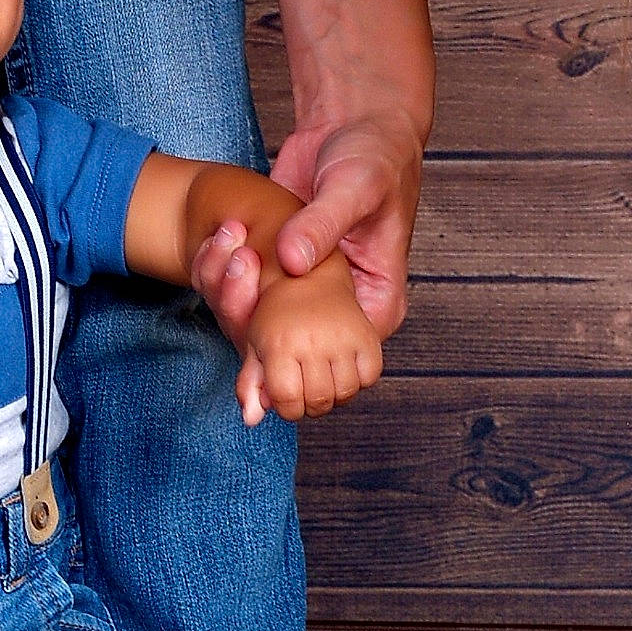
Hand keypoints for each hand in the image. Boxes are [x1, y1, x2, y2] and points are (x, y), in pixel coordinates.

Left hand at [191, 112, 423, 346]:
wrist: (350, 124)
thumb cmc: (374, 156)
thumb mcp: (354, 188)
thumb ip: (323, 225)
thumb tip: (291, 260)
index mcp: (376, 300)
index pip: (339, 356)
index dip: (298, 355)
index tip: (264, 327)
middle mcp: (339, 305)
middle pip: (292, 349)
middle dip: (253, 327)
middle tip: (234, 284)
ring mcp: (303, 291)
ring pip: (260, 324)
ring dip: (231, 298)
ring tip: (229, 251)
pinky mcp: (274, 271)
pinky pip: (244, 293)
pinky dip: (222, 278)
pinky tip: (216, 244)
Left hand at [236, 263, 382, 425]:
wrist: (353, 212)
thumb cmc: (283, 270)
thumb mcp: (250, 320)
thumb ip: (252, 371)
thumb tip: (250, 418)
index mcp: (284, 337)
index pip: (285, 399)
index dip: (280, 401)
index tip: (277, 384)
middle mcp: (321, 338)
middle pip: (317, 402)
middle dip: (304, 400)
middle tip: (296, 379)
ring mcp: (355, 332)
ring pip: (345, 394)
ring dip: (330, 389)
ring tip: (315, 368)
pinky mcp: (381, 323)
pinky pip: (369, 373)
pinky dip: (355, 375)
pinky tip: (338, 358)